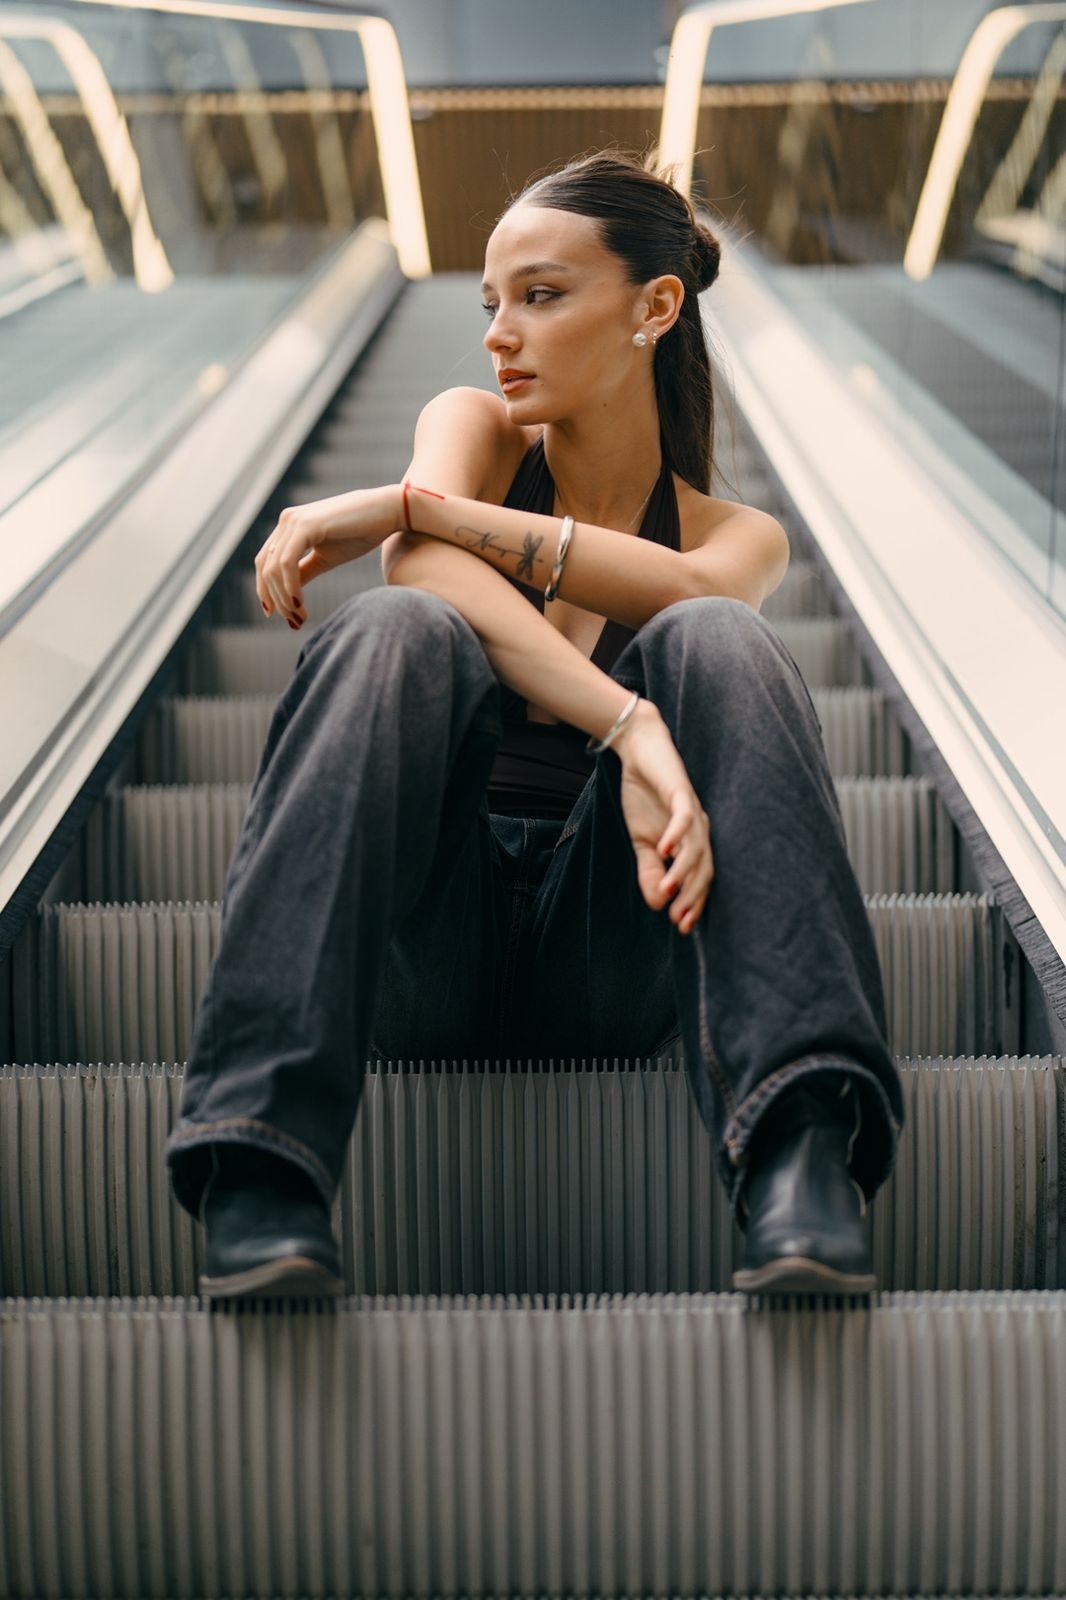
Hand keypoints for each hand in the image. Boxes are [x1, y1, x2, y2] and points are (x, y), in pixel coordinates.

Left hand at [256, 484, 402, 626]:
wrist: (387, 512)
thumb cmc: (360, 534)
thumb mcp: (325, 559)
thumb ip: (303, 572)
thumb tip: (286, 595)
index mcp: (289, 527)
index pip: (265, 563)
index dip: (267, 591)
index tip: (279, 615)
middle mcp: (287, 521)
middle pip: (265, 568)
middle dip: (276, 599)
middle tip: (294, 622)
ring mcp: (294, 521)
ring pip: (274, 568)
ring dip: (284, 598)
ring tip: (300, 617)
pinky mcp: (306, 524)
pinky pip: (287, 563)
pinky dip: (290, 586)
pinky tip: (300, 603)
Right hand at [611, 700, 713, 934]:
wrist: (638, 752)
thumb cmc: (644, 797)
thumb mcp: (641, 841)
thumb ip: (650, 870)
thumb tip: (656, 902)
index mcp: (693, 843)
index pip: (701, 879)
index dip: (694, 904)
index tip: (682, 927)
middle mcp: (700, 830)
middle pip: (705, 868)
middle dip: (693, 896)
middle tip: (679, 919)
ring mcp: (693, 811)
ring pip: (696, 847)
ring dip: (682, 872)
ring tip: (666, 891)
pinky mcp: (681, 792)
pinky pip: (684, 816)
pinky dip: (676, 834)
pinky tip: (664, 849)